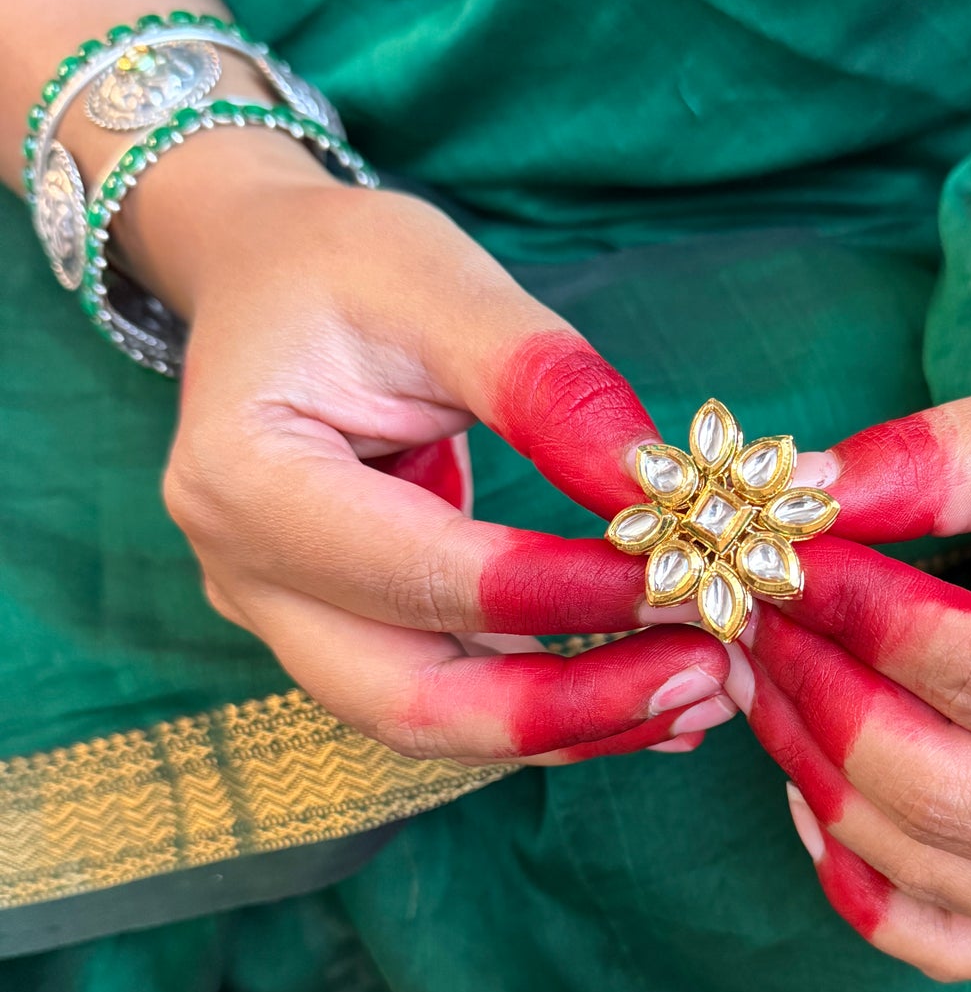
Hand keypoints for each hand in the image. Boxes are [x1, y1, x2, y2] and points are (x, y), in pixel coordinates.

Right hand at [147, 139, 729, 763]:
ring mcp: (285, 620)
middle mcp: (247, 576)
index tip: (689, 576)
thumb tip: (663, 491)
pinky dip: (554, 705)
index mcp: (244, 480)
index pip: (425, 575)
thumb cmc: (344, 268)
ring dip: (573, 723)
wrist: (268, 279)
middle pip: (412, 700)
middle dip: (568, 709)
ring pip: (434, 720)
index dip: (564, 594)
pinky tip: (656, 694)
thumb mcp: (445, 285)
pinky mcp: (339, 635)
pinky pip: (451, 695)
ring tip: (701, 690)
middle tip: (705, 675)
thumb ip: (548, 386)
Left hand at [728, 376, 970, 978]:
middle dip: (818, 698)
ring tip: (767, 679)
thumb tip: (795, 504)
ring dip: (816, 776)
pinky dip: (862, 883)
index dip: (859, 614)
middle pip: (949, 795)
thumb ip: (957, 458)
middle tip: (750, 617)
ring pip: (935, 875)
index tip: (782, 553)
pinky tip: (811, 796)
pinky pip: (955, 942)